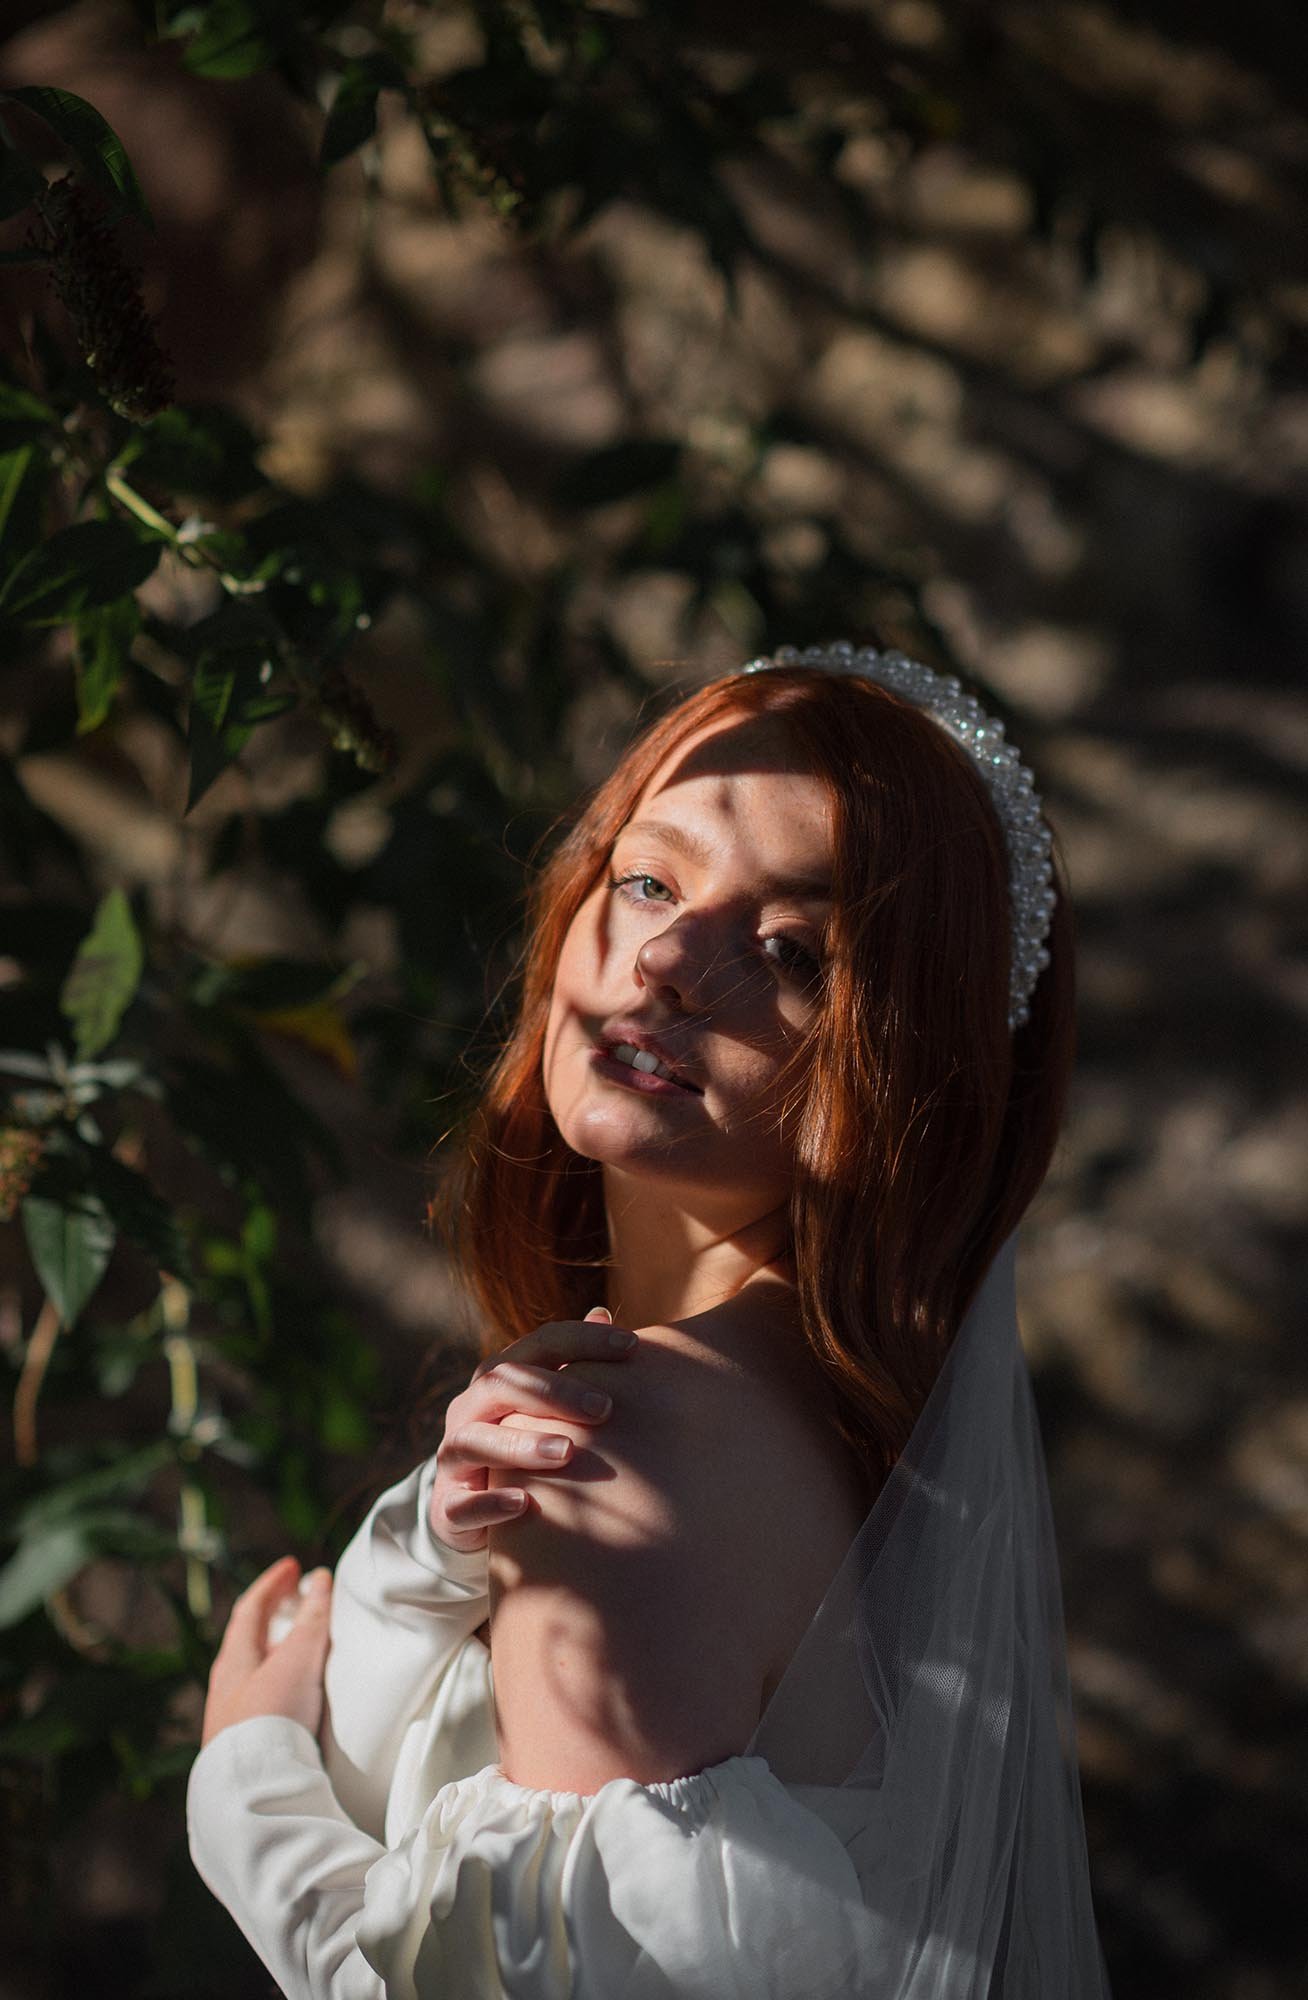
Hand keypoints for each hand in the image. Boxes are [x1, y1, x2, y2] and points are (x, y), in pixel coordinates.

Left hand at [201, 1556, 331, 1747]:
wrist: (251, 1788)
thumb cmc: (270, 1718)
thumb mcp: (296, 1661)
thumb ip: (312, 1621)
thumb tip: (320, 1579)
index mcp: (234, 1660)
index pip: (251, 1608)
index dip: (272, 1584)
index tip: (291, 1567)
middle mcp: (226, 1686)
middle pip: (246, 1639)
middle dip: (270, 1615)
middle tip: (293, 1600)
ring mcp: (230, 1718)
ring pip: (250, 1671)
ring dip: (272, 1650)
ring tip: (294, 1645)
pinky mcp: (243, 1744)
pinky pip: (257, 1700)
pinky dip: (275, 1682)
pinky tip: (288, 1695)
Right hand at [430, 1306, 635, 1551]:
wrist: (469, 1508)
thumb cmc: (522, 1444)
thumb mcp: (544, 1404)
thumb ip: (573, 1361)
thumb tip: (603, 1312)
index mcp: (499, 1379)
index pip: (539, 1344)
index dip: (584, 1340)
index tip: (632, 1347)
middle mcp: (470, 1411)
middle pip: (502, 1383)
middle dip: (553, 1391)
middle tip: (604, 1408)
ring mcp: (454, 1458)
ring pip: (475, 1440)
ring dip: (521, 1444)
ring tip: (567, 1452)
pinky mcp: (448, 1508)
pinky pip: (461, 1505)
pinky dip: (491, 1503)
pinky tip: (524, 1503)